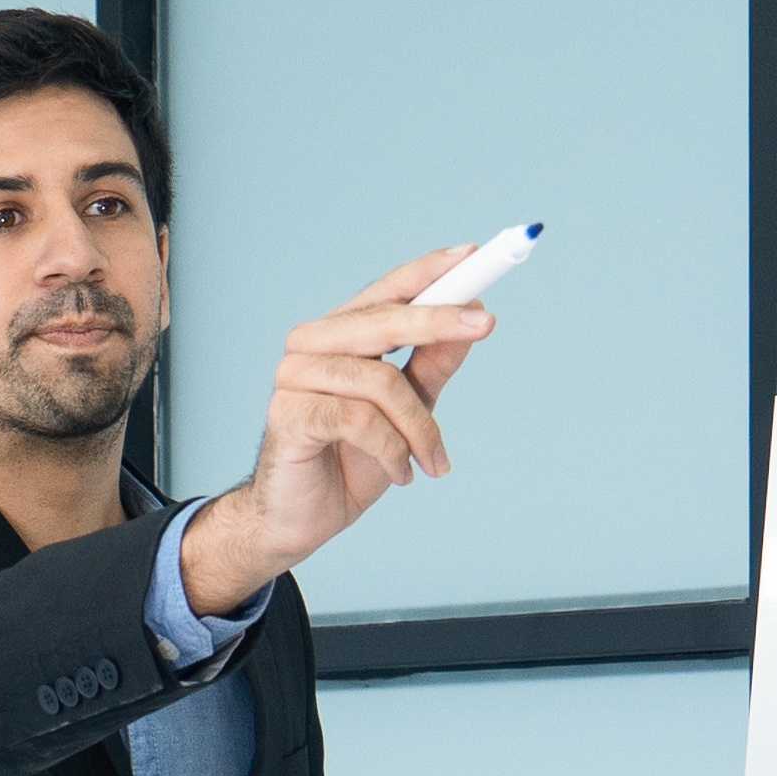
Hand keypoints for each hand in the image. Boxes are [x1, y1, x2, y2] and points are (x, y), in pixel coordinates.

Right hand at [173, 251, 500, 613]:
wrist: (300, 520)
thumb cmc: (349, 460)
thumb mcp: (408, 410)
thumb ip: (432, 363)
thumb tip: (473, 315)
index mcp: (337, 335)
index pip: (385, 291)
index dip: (428, 271)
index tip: (473, 255)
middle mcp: (310, 345)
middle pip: (384, 320)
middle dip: (440, 320)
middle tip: (488, 324)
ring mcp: (294, 377)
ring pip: (381, 382)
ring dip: (421, 428)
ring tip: (432, 461)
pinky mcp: (289, 414)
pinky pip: (360, 420)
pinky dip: (393, 450)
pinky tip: (401, 473)